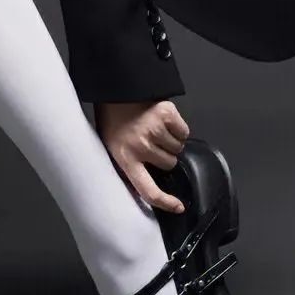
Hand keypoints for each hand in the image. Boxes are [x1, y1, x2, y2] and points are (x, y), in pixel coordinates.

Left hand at [93, 99, 189, 213]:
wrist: (115, 88)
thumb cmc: (112, 117)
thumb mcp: (111, 146)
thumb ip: (127, 166)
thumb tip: (141, 188)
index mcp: (124, 158)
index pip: (147, 190)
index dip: (165, 202)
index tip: (178, 207)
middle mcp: (141, 146)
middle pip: (169, 164)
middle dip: (164, 154)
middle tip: (150, 140)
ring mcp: (155, 130)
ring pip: (178, 148)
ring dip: (170, 141)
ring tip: (154, 128)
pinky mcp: (166, 114)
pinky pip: (184, 132)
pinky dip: (178, 128)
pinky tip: (162, 121)